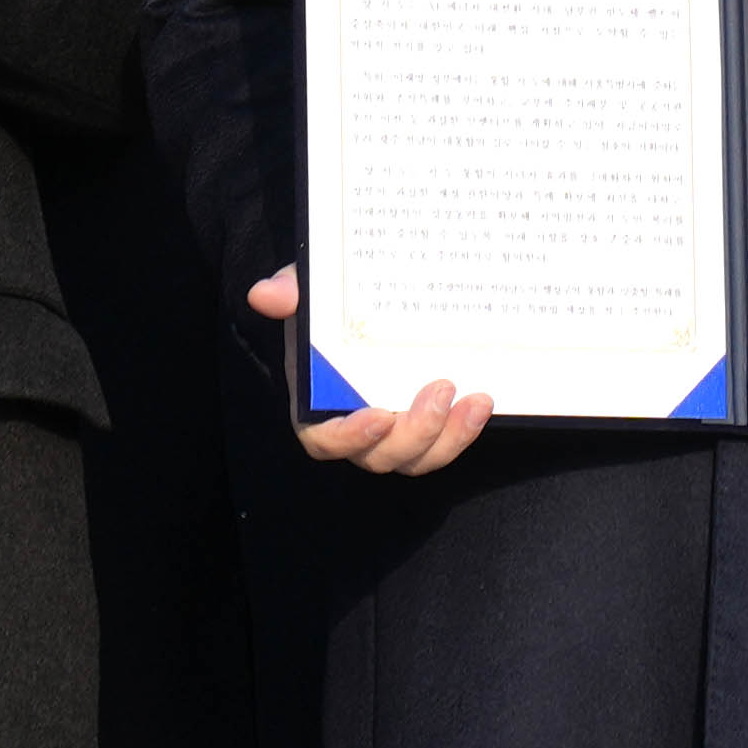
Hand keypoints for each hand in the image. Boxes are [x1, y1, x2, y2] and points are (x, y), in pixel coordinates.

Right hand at [252, 267, 491, 474]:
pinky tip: (482, 402)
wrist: (369, 303)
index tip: (379, 417)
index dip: (350, 437)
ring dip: (449, 437)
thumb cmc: (331, 306)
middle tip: (442, 389)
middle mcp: (358, 428)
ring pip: (418, 457)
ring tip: (475, 401)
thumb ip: (291, 292)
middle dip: (415, 433)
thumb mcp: (311, 290)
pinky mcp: (429, 425)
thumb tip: (265, 294)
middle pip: (381, 455)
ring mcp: (396, 431)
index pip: (324, 439)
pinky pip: (446, 442)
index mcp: (317, 404)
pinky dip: (465, 429)